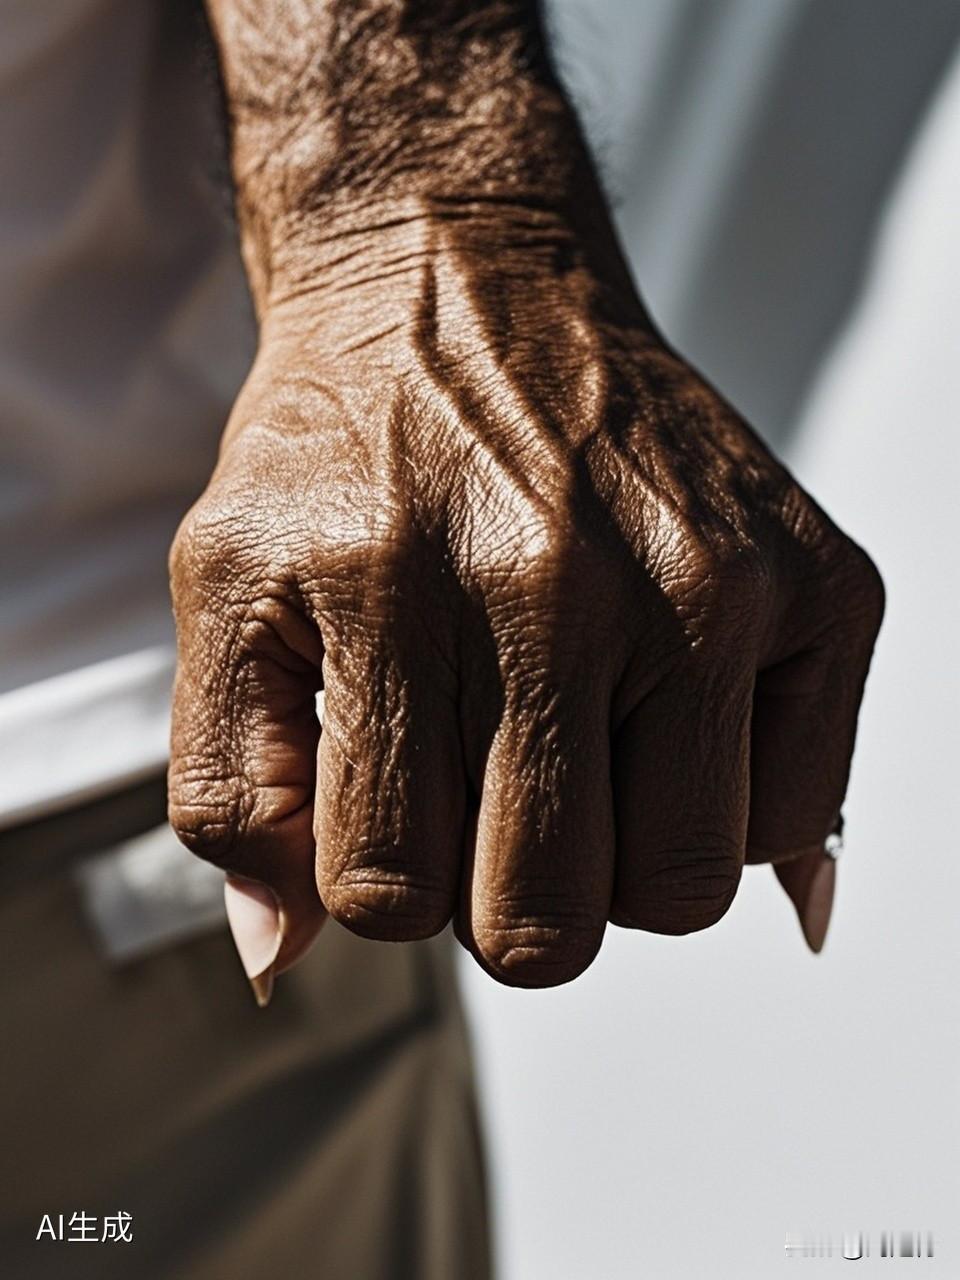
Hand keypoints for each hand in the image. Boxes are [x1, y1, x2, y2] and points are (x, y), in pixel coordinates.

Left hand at [169, 1, 882, 988]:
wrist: (465, 285)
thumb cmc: (347, 448)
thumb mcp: (228, 589)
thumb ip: (227, 786)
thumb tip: (281, 957)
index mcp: (392, 598)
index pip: (388, 894)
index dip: (383, 878)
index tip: (397, 798)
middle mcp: (561, 588)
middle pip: (546, 923)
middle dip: (500, 898)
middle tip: (493, 795)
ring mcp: (708, 583)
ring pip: (677, 889)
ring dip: (614, 864)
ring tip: (583, 759)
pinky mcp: (819, 580)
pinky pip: (794, 817)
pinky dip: (723, 812)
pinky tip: (667, 726)